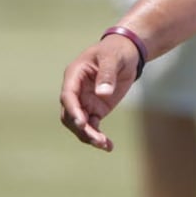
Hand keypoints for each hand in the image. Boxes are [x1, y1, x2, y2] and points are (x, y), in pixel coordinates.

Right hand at [58, 35, 139, 151]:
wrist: (128, 52)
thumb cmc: (116, 50)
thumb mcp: (113, 57)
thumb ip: (107, 74)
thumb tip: (103, 93)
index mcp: (74, 76)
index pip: (68, 96)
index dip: (73, 110)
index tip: (82, 122)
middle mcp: (75, 91)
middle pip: (71, 114)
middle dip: (81, 128)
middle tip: (96, 139)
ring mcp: (84, 102)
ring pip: (80, 124)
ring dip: (89, 136)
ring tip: (104, 145)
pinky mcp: (96, 109)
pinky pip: (93, 126)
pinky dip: (98, 136)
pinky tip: (108, 146)